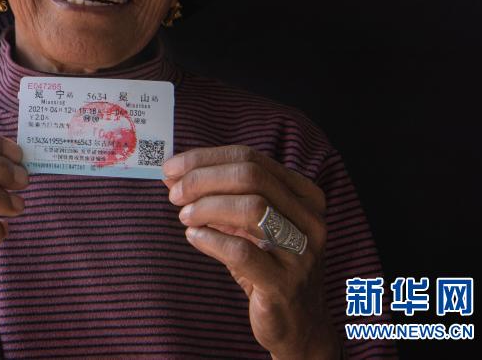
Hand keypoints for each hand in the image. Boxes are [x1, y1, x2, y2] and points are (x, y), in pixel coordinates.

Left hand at [162, 145, 339, 359]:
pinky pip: (241, 252)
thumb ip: (217, 196)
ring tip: (185, 217)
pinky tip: (194, 237)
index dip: (205, 159)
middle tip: (174, 194)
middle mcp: (310, 218)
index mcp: (304, 194)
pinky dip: (210, 239)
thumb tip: (173, 174)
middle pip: (250, 176)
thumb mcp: (246, 225)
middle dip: (203, 179)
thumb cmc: (268, 264)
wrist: (297, 322)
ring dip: (206, 207)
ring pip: (251, 208)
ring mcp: (301, 251)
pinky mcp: (285, 283)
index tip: (171, 168)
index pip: (250, 158)